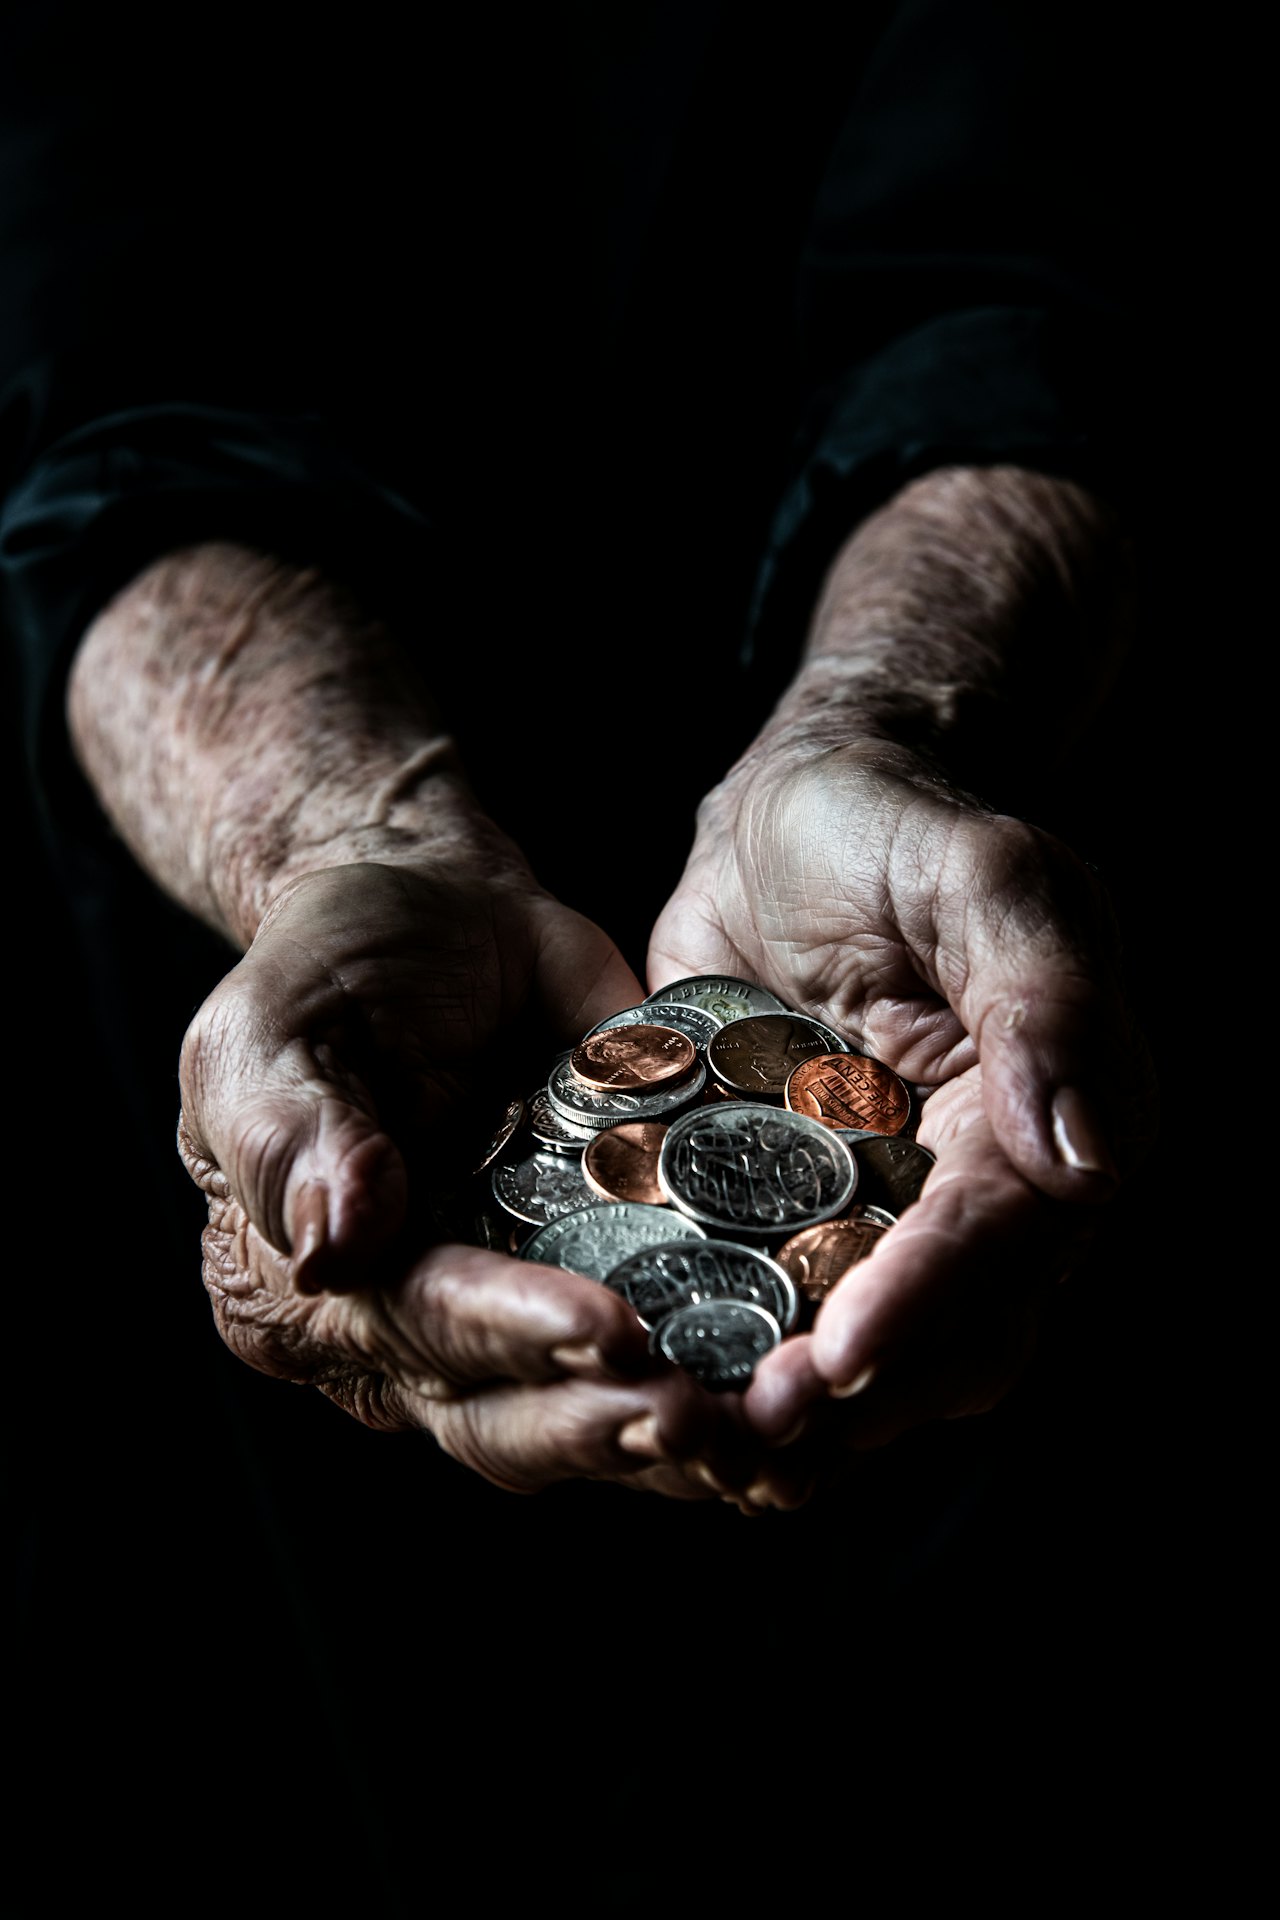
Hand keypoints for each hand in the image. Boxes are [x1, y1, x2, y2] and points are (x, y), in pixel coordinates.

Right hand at [179, 856, 756, 1495]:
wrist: (439, 910)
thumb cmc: (332, 967)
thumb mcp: (271, 1035)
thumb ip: (297, 1143)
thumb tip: (332, 1255)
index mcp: (312, 1290)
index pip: (414, 1331)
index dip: (509, 1338)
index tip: (605, 1334)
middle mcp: (410, 1338)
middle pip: (505, 1416)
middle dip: (606, 1424)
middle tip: (705, 1420)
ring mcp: (514, 1324)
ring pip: (587, 1419)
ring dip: (677, 1443)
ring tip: (766, 1432)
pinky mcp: (603, 1289)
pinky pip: (660, 1365)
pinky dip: (725, 1393)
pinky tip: (799, 1409)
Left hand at [649, 739, 1156, 1468]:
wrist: (793, 812)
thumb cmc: (898, 825)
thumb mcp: (988, 877)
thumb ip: (1045, 1002)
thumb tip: (1086, 1164)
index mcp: (1047, 1122)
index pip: (999, 1241)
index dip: (926, 1307)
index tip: (841, 1361)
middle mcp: (976, 1192)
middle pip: (946, 1338)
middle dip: (859, 1402)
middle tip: (754, 1437)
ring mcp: (881, 1214)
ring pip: (866, 1355)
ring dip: (796, 1418)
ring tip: (704, 1449)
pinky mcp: (790, 1215)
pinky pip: (772, 1312)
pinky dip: (729, 1362)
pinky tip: (663, 1398)